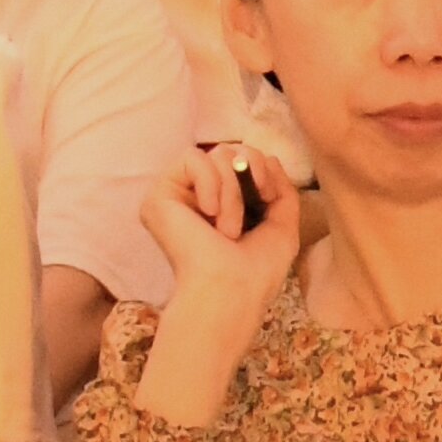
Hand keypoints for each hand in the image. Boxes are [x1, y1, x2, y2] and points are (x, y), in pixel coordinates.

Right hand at [145, 139, 305, 299]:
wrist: (231, 290)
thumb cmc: (257, 270)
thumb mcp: (282, 225)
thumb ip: (281, 190)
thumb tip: (269, 158)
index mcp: (224, 205)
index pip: (241, 161)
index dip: (261, 168)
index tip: (269, 195)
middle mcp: (199, 197)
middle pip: (229, 151)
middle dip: (250, 171)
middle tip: (255, 204)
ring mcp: (177, 196)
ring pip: (214, 154)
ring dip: (232, 190)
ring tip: (229, 228)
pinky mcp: (159, 196)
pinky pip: (191, 158)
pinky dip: (210, 182)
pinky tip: (209, 214)